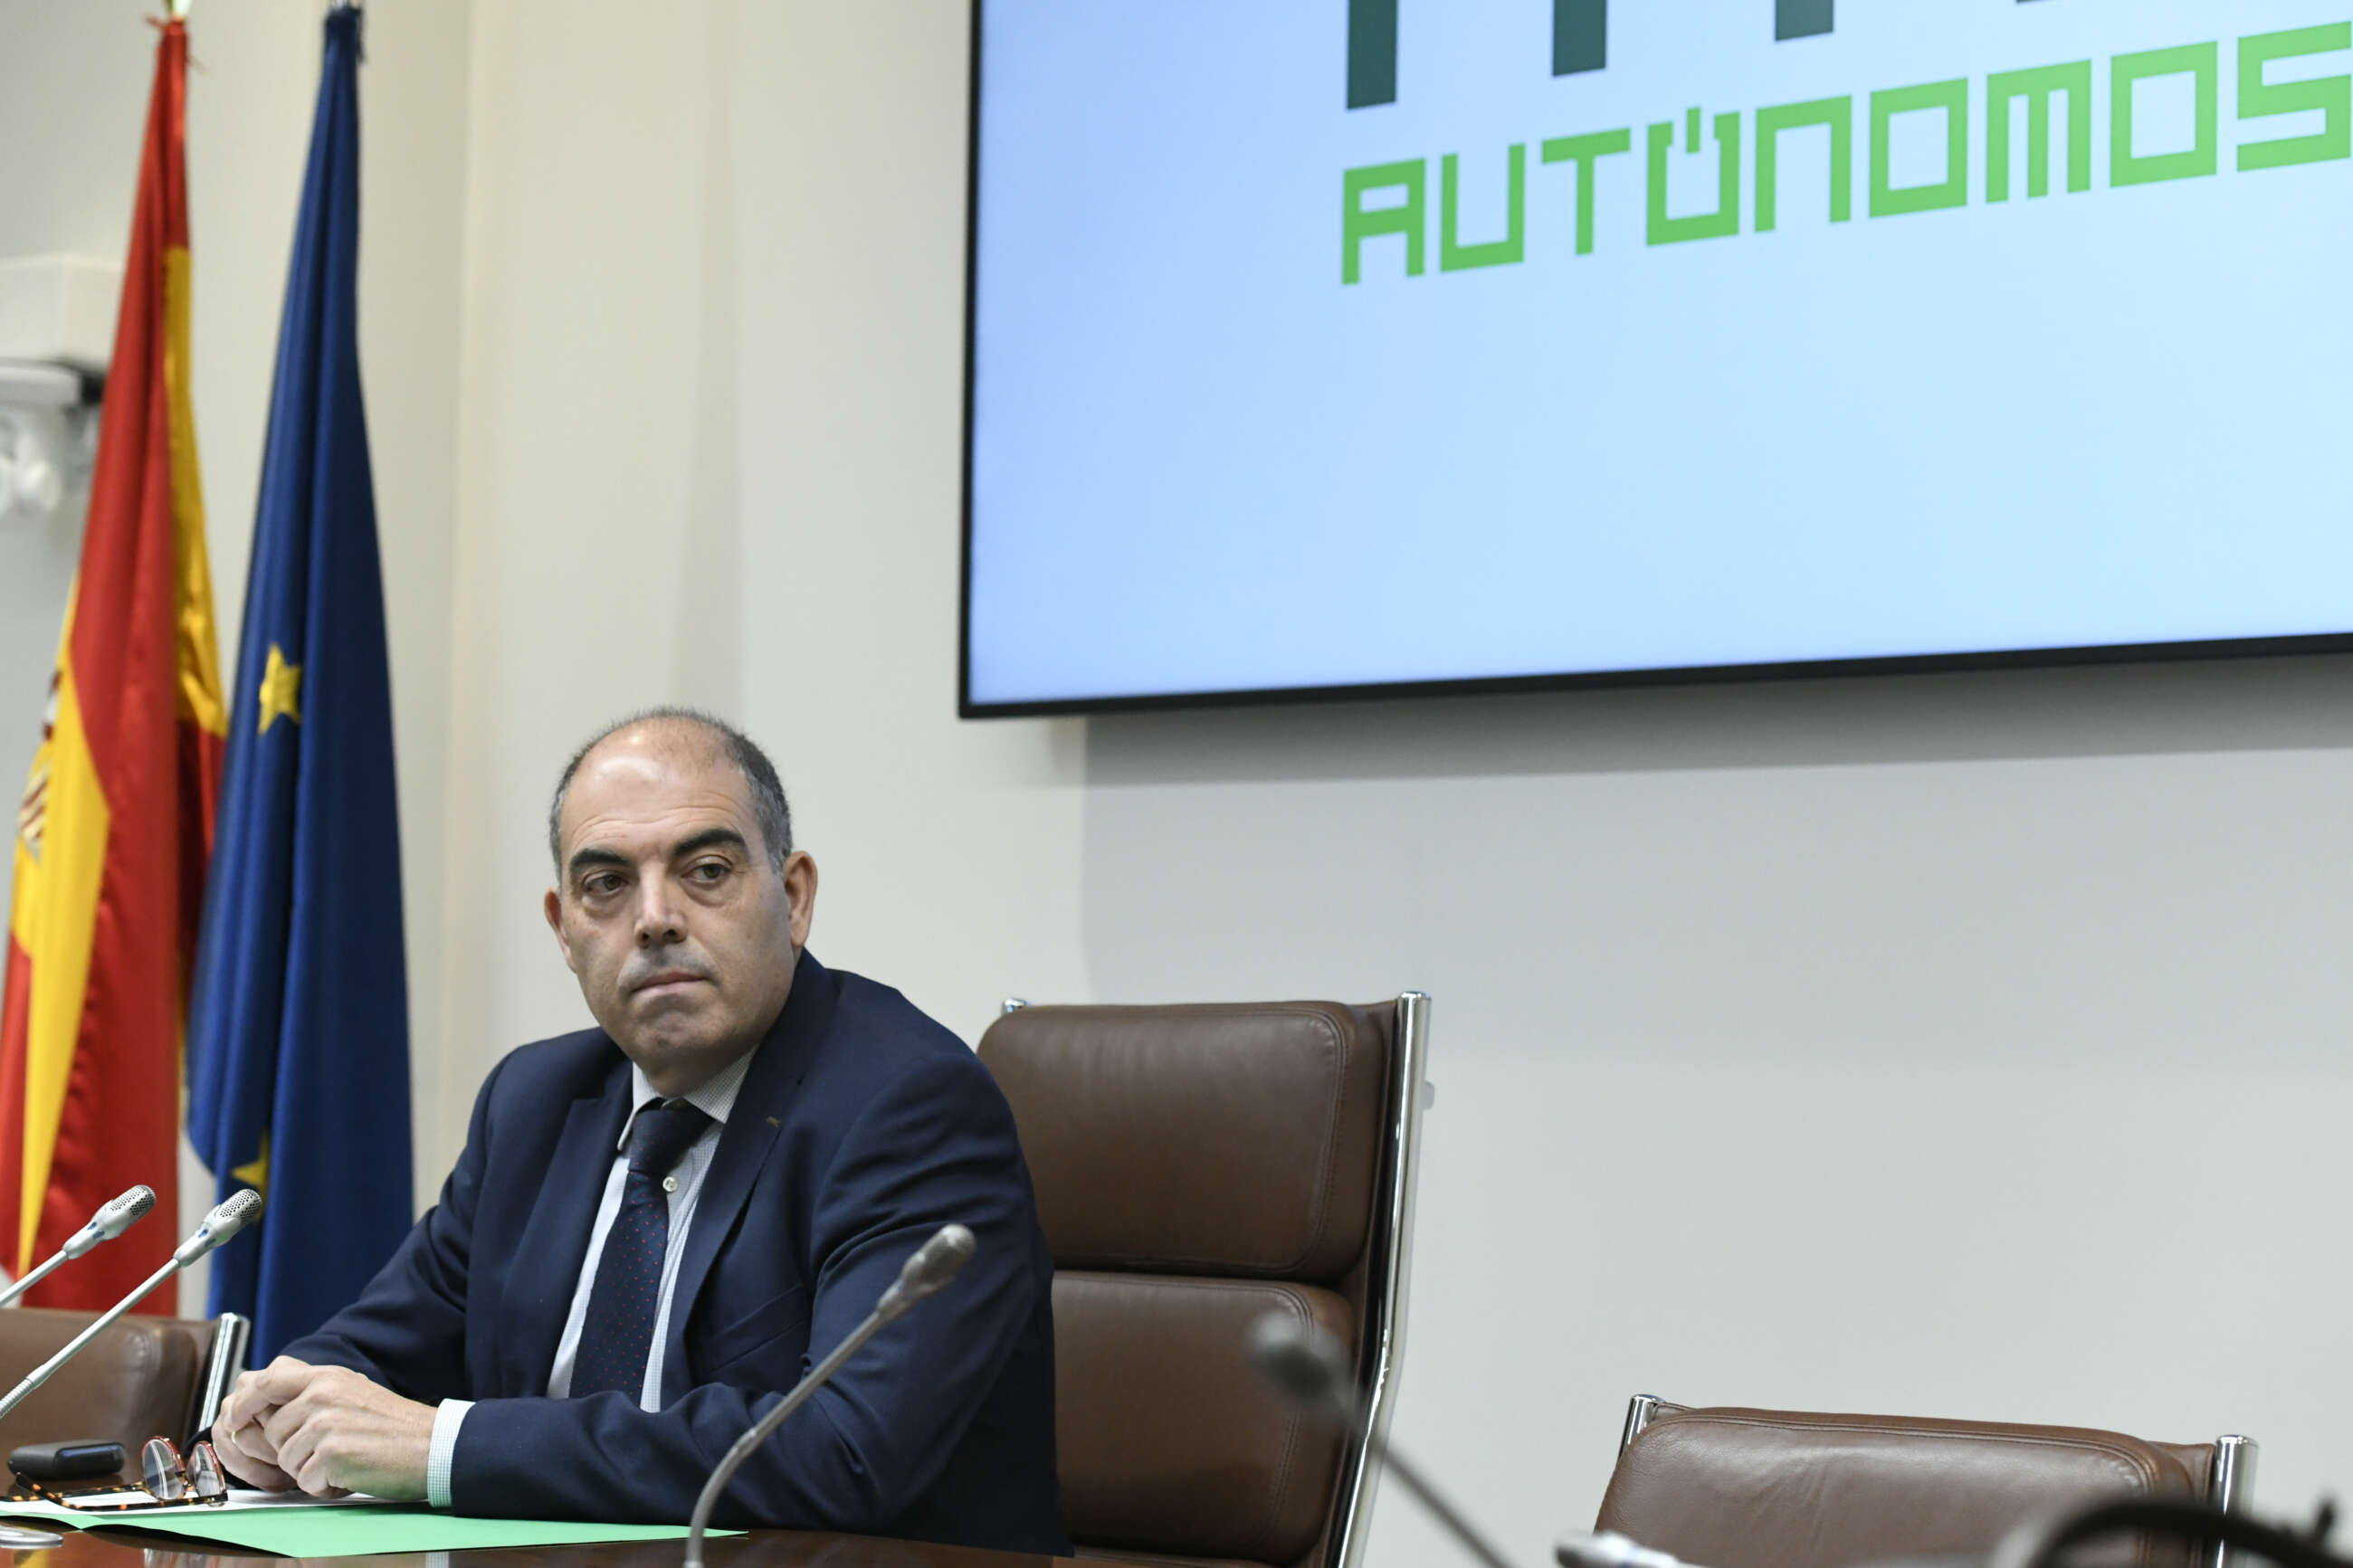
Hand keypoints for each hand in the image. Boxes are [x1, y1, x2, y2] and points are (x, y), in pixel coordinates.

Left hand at [221, 1357, 434, 1499]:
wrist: (433, 1446)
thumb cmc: (394, 1426)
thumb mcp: (353, 1392)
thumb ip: (315, 1392)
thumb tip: (270, 1406)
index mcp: (327, 1377)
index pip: (267, 1380)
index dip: (246, 1402)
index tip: (236, 1419)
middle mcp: (322, 1395)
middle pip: (272, 1431)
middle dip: (292, 1451)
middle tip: (329, 1451)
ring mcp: (325, 1423)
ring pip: (285, 1460)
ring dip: (309, 1471)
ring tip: (345, 1462)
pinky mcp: (331, 1453)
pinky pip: (304, 1482)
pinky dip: (325, 1487)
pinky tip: (351, 1475)